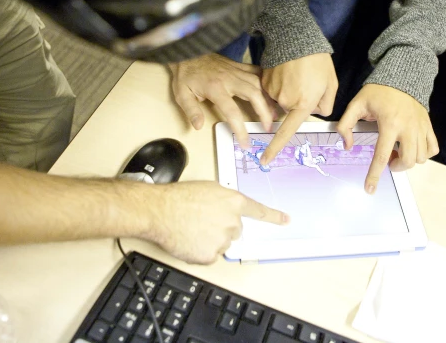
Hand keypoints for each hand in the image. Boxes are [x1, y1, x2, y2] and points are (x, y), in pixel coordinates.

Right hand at [142, 181, 288, 263]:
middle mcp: (232, 221)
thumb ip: (224, 200)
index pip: (259, 211)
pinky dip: (200, 251)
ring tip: (192, 228)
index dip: (274, 217)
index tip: (286, 220)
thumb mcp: (208, 189)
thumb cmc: (179, 197)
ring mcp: (222, 239)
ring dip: (210, 239)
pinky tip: (189, 239)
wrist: (160, 211)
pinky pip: (210, 256)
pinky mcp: (210, 255)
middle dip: (222, 227)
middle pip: (235, 230)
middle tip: (202, 221)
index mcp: (233, 202)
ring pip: (222, 243)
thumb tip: (227, 210)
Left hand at [169, 53, 274, 147]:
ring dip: (268, 98)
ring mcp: (236, 70)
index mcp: (215, 88)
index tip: (245, 142)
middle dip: (264, 112)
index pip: (232, 111)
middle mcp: (229, 78)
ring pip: (258, 83)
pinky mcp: (239, 66)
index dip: (240, 129)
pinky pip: (257, 72)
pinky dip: (265, 82)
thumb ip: (191, 110)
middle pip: (254, 94)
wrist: (188, 51)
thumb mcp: (181, 94)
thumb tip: (198, 126)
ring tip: (273, 113)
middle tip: (268, 127)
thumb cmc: (186, 75)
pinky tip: (270, 92)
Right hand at [259, 53, 337, 164]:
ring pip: (282, 100)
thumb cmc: (317, 61)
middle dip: (300, 101)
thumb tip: (316, 111)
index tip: (264, 160)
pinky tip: (288, 72)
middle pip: (291, 110)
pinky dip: (281, 84)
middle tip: (308, 83)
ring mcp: (272, 91)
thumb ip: (325, 105)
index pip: (287, 132)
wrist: (296, 38)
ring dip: (290, 92)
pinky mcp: (265, 81)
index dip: (274, 148)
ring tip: (298, 75)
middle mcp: (285, 101)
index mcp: (303, 104)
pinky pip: (273, 90)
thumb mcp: (331, 84)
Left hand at [337, 84, 437, 193]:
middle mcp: (408, 127)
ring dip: (408, 161)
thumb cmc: (378, 91)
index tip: (370, 188)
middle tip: (388, 160)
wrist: (401, 77)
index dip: (374, 175)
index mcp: (389, 123)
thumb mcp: (357, 104)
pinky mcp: (428, 125)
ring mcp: (420, 127)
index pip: (382, 156)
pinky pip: (432, 148)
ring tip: (399, 151)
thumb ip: (346, 124)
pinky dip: (424, 154)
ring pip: (421, 158)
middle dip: (396, 167)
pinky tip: (413, 148)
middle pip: (407, 161)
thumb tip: (347, 145)